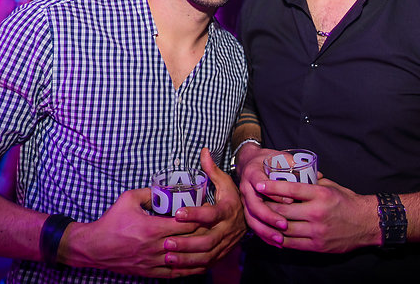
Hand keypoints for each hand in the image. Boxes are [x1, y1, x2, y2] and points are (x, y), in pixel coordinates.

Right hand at [60, 188, 201, 278]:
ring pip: (184, 259)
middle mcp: (156, 247)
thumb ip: (150, 193)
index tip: (207, 210)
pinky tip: (196, 262)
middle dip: (203, 232)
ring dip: (198, 251)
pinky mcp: (150, 272)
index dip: (201, 216)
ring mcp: (153, 262)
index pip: (187, 223)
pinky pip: (174, 273)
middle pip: (190, 240)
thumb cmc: (111, 222)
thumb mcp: (129, 199)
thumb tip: (165, 189)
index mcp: (153, 228)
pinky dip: (187, 269)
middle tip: (213, 224)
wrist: (94, 247)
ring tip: (208, 243)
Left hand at [164, 148, 246, 269]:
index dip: (195, 214)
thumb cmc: (232, 198)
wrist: (252, 217)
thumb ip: (212, 169)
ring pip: (206, 256)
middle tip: (167, 241)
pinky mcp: (221, 255)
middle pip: (207, 240)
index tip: (178, 213)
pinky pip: (206, 265)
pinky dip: (190, 268)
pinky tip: (174, 268)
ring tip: (167, 255)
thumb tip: (203, 150)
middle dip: (187, 243)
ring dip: (186, 258)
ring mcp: (225, 245)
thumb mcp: (226, 182)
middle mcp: (227, 230)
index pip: (211, 214)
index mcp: (227, 210)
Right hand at [237, 145, 296, 245]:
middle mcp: (246, 188)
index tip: (290, 202)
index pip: (261, 184)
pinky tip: (276, 242)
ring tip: (280, 240)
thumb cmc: (269, 160)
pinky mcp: (247, 210)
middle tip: (285, 225)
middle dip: (269, 217)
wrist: (250, 163)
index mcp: (253, 172)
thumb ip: (296, 166)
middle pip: (254, 205)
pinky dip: (264, 235)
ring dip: (265, 230)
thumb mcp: (280, 158)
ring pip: (252, 219)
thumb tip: (318, 176)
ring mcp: (244, 200)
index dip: (275, 194)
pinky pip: (253, 225)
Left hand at [256, 176, 377, 252]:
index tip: (259, 184)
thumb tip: (296, 173)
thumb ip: (313, 181)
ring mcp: (316, 231)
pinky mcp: (317, 246)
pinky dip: (279, 239)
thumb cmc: (348, 201)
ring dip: (270, 224)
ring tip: (259, 218)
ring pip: (284, 229)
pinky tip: (271, 234)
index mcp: (321, 194)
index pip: (291, 190)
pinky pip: (292, 244)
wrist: (366, 223)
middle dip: (266, 207)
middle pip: (283, 211)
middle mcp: (317, 213)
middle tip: (255, 202)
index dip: (272, 187)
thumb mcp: (332, 186)